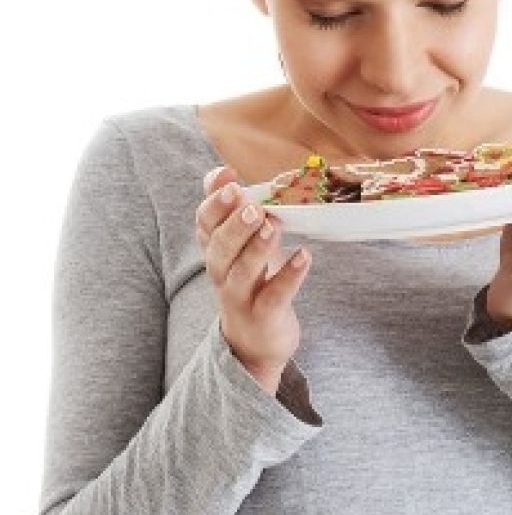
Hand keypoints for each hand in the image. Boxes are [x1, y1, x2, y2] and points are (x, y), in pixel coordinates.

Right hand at [195, 164, 312, 393]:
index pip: (204, 223)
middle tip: (252, 205)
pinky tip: (304, 256)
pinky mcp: (264, 316)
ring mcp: (241, 297)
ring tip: (273, 225)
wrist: (255, 343)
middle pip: (219, 247)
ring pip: (241, 272)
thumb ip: (233, 212)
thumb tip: (222, 172)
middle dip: (233, 224)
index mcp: (216, 251)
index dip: (213, 200)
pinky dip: (289, 276)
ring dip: (257, 247)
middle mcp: (222, 273)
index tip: (228, 176)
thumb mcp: (240, 247)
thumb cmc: (251, 283)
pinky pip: (274, 296)